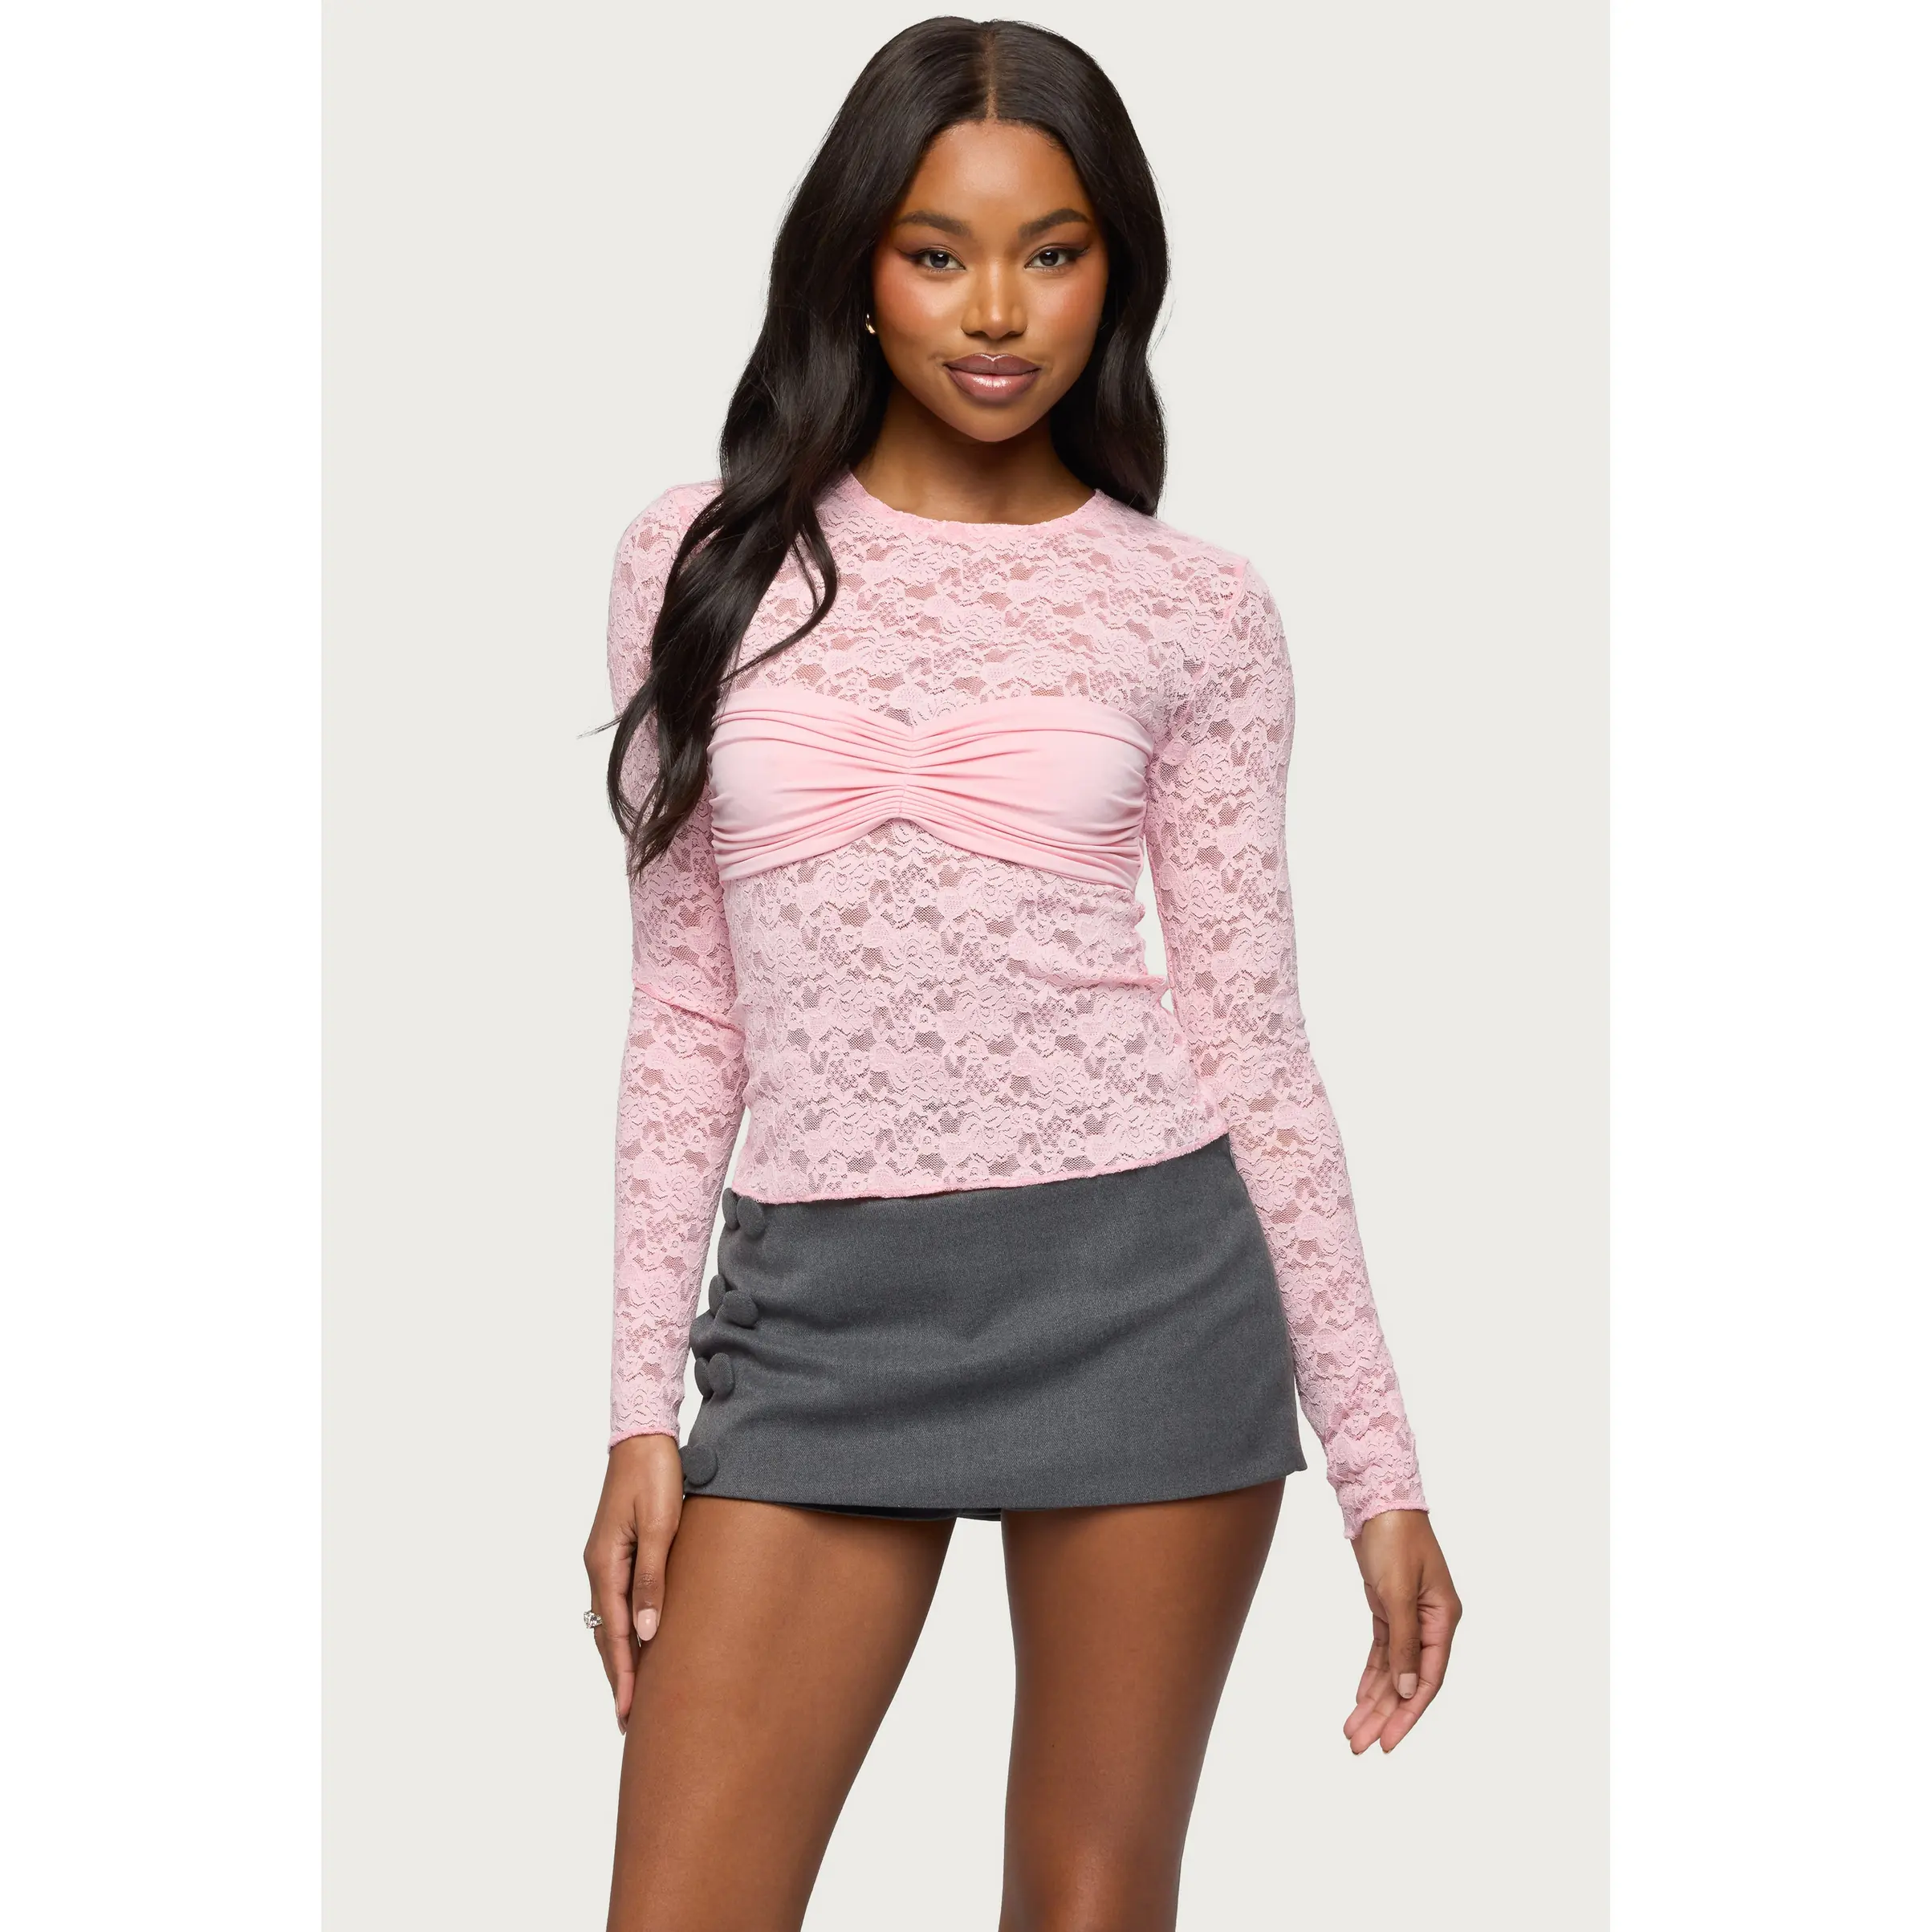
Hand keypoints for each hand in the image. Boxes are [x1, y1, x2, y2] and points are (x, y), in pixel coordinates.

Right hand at [583, 1433, 685, 1733]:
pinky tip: (638, 1640)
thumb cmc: (656, 1475)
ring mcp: (606, 1558)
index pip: (614, 1634)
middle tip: (629, 1722)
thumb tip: (647, 1632)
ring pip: (609, 1619)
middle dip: (618, 1677)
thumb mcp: (661, 1527)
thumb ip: (654, 1579)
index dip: (624, 1676)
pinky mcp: (617, 1549)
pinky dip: (624, 1629)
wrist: (644, 1435)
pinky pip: (617, 1600)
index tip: (629, 1715)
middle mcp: (599, 1566)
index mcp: (605, 1564)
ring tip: (633, 1694)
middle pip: (605, 1634)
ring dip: (621, 1656)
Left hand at [1344, 1508, 1460, 1754]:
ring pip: (1393, 1670)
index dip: (1409, 1714)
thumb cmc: (1394, 1539)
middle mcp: (1431, 1623)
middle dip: (1384, 1716)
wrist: (1378, 1499)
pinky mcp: (1389, 1608)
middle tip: (1359, 1746)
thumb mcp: (1397, 1592)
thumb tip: (1411, 1689)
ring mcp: (1410, 1616)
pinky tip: (1359, 1699)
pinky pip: (1383, 1652)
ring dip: (1374, 1701)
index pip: (1429, 1680)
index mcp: (1443, 1620)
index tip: (1387, 1743)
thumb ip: (1404, 1643)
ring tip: (1352, 1731)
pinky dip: (1371, 1675)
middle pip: (1409, 1682)